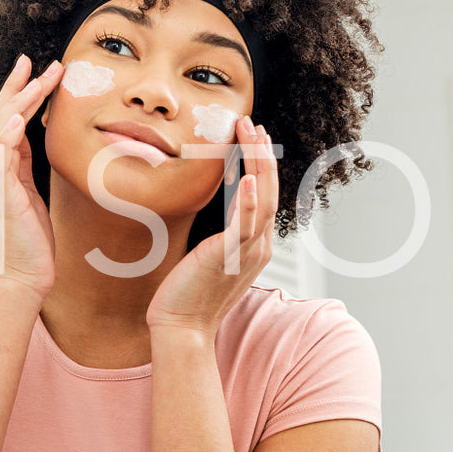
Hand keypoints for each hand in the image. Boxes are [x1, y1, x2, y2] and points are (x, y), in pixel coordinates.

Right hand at [0, 54, 63, 300]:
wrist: (27, 274)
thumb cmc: (33, 239)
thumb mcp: (34, 193)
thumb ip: (30, 167)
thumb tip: (39, 142)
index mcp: (8, 166)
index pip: (11, 119)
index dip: (21, 92)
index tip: (36, 68)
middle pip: (2, 115)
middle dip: (19, 86)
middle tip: (35, 60)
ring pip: (1, 129)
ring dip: (18, 101)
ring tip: (35, 78)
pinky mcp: (4, 195)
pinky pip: (1, 158)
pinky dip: (7, 134)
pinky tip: (17, 116)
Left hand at [145, 116, 277, 335]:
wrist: (181, 327)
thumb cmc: (187, 295)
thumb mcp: (207, 257)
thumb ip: (216, 235)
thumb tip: (209, 214)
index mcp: (254, 246)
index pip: (264, 196)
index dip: (261, 164)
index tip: (253, 138)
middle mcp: (258, 247)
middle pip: (271, 190)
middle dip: (263, 154)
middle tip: (254, 124)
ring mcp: (248, 252)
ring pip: (265, 199)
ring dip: (260, 163)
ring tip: (253, 134)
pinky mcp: (231, 257)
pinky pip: (248, 224)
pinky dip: (253, 199)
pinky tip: (251, 176)